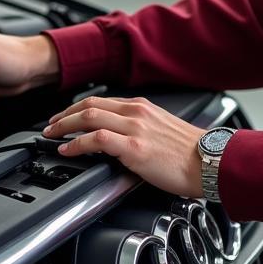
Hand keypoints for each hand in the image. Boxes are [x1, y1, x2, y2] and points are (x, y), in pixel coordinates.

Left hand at [43, 96, 202, 197]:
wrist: (212, 162)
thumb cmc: (192, 153)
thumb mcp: (162, 130)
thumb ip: (141, 128)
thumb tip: (121, 138)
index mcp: (142, 107)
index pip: (100, 101)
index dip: (76, 108)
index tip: (64, 116)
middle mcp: (136, 113)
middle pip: (88, 106)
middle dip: (63, 115)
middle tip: (49, 126)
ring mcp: (134, 129)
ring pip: (88, 118)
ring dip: (64, 127)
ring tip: (52, 136)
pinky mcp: (134, 149)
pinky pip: (96, 140)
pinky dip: (76, 143)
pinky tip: (67, 150)